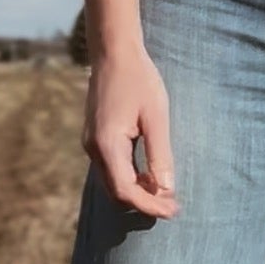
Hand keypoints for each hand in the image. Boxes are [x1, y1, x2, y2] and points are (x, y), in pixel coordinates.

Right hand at [84, 47, 180, 217]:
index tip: (173, 210)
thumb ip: (160, 155)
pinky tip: (149, 172)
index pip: (126, 191)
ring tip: (165, 190)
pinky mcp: (95, 138)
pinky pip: (110, 168)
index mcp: (108, 145)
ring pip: (112, 182)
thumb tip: (166, 190)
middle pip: (116, 193)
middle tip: (173, 204)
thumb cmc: (139, 80)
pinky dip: (130, 177)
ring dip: (137, 191)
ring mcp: (91, 144)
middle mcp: (94, 149)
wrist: (114, 53)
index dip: (150, 206)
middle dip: (144, 203)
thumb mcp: (156, 117)